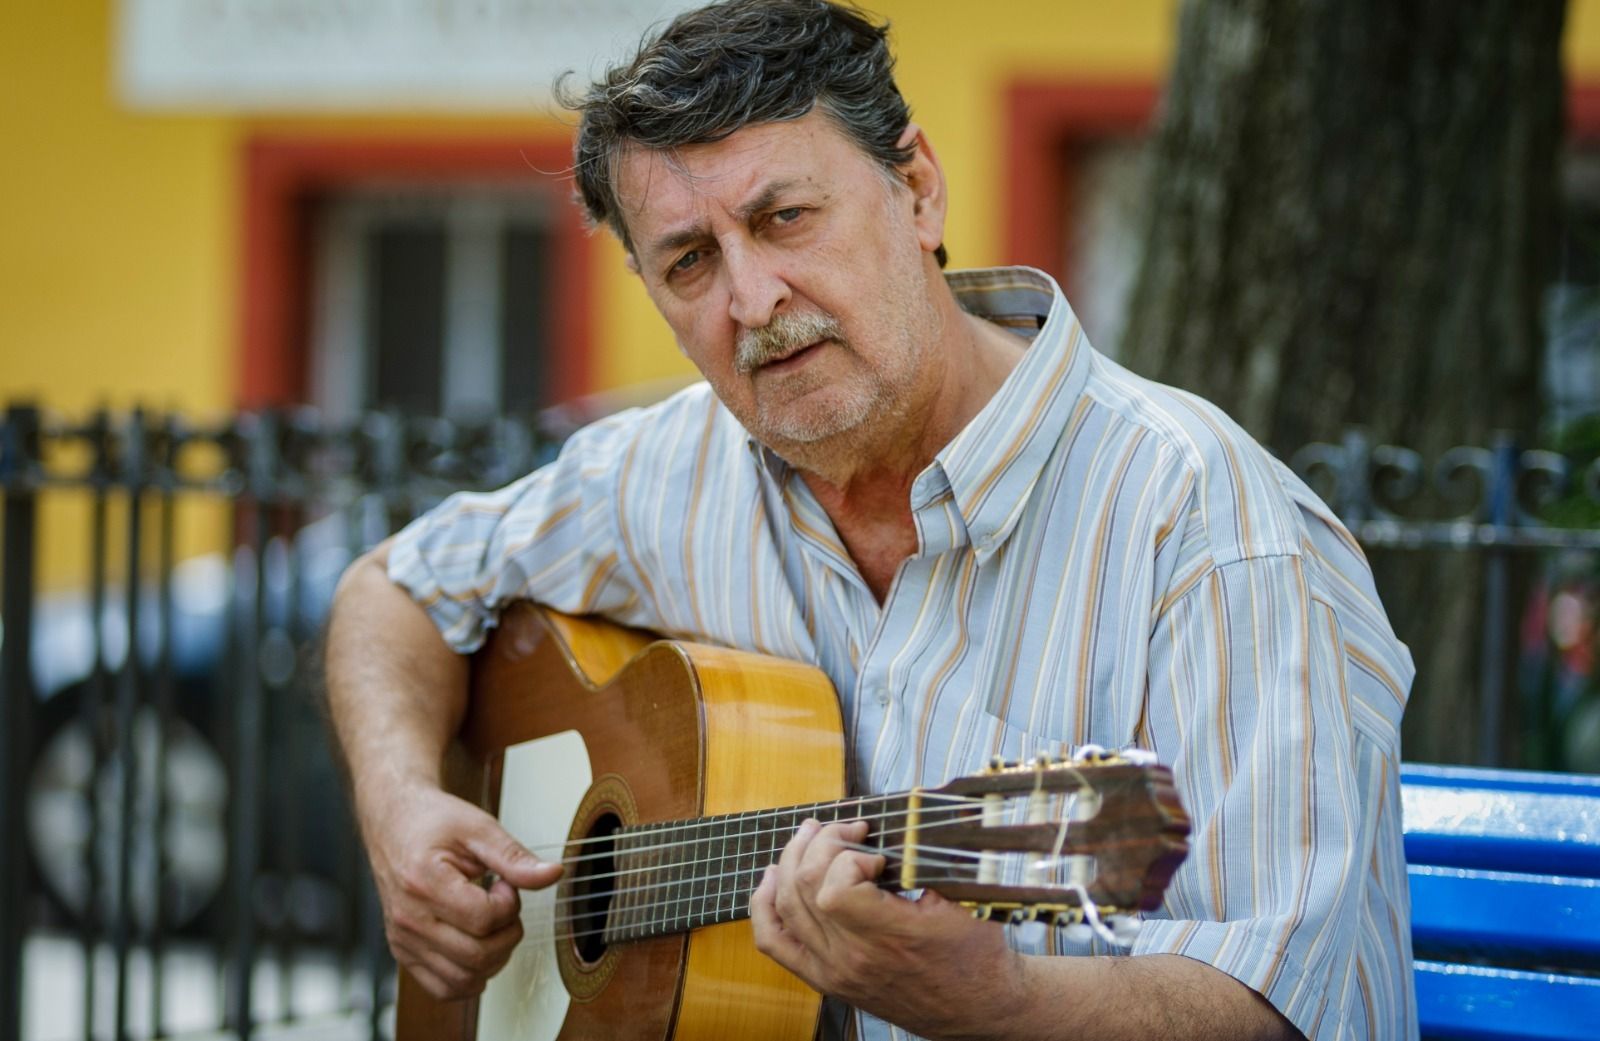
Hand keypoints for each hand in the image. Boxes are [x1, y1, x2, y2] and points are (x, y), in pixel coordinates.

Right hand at [363, 783, 560, 998]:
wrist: (393, 824)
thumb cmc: (431, 822)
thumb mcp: (478, 829)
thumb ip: (514, 857)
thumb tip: (552, 874)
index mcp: (424, 883)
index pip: (484, 919)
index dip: (509, 904)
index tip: (505, 884)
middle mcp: (409, 919)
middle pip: (477, 956)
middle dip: (508, 933)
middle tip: (503, 904)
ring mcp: (403, 940)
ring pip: (463, 980)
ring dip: (493, 958)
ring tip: (490, 923)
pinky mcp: (403, 952)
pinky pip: (443, 987)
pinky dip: (470, 977)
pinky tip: (478, 946)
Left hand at [750, 818, 1022, 1038]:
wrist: (977, 1009)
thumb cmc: (975, 956)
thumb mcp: (964, 902)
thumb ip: (925, 864)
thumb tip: (900, 824)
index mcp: (889, 939)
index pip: (835, 889)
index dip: (850, 857)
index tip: (877, 854)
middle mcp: (852, 959)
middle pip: (804, 887)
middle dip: (821, 843)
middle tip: (847, 830)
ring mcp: (833, 971)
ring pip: (784, 905)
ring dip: (793, 860)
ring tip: (812, 836)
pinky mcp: (825, 979)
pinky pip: (773, 941)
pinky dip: (763, 904)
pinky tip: (772, 876)